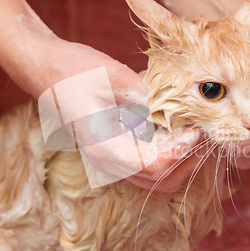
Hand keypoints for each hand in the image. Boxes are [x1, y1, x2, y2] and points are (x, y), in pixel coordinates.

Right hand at [38, 38, 201, 191]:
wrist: (44, 71)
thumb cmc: (73, 70)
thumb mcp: (113, 75)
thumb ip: (147, 96)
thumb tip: (181, 109)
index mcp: (104, 145)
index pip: (153, 166)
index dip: (181, 152)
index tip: (196, 130)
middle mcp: (106, 161)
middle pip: (159, 180)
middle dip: (187, 162)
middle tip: (204, 135)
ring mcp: (109, 160)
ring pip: (154, 179)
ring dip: (180, 163)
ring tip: (196, 136)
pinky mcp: (114, 152)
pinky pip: (147, 167)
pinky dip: (169, 158)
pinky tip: (179, 135)